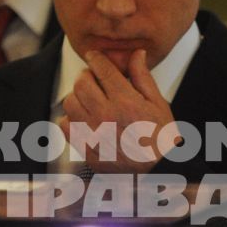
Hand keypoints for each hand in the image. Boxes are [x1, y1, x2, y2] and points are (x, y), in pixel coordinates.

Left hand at [58, 50, 179, 172]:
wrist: (157, 172)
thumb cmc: (161, 139)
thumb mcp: (158, 104)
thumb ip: (143, 77)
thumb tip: (137, 53)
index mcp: (126, 102)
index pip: (102, 69)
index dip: (96, 58)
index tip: (94, 56)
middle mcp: (106, 115)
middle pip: (81, 82)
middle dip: (87, 76)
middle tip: (95, 80)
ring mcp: (93, 133)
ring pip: (69, 102)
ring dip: (78, 96)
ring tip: (90, 100)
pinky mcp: (85, 148)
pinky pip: (65, 125)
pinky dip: (71, 119)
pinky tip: (84, 119)